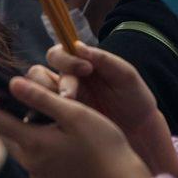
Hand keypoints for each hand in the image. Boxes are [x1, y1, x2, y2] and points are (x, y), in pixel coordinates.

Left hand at [0, 75, 153, 177]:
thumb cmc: (104, 145)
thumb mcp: (75, 114)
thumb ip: (42, 99)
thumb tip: (12, 83)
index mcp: (32, 144)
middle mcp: (29, 162)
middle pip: (1, 133)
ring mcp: (38, 174)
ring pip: (16, 144)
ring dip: (12, 125)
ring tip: (8, 105)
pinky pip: (29, 155)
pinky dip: (27, 139)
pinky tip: (35, 128)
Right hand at [45, 43, 177, 177]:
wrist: (141, 130)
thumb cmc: (134, 98)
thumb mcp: (125, 76)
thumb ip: (104, 59)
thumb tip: (78, 46)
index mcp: (80, 65)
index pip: (58, 54)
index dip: (66, 59)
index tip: (87, 69)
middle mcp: (66, 82)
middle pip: (38, 74)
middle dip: (52, 81)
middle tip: (71, 95)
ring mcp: (61, 103)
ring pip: (36, 94)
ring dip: (46, 98)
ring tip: (66, 110)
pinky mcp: (60, 122)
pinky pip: (41, 117)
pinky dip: (42, 117)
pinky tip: (55, 123)